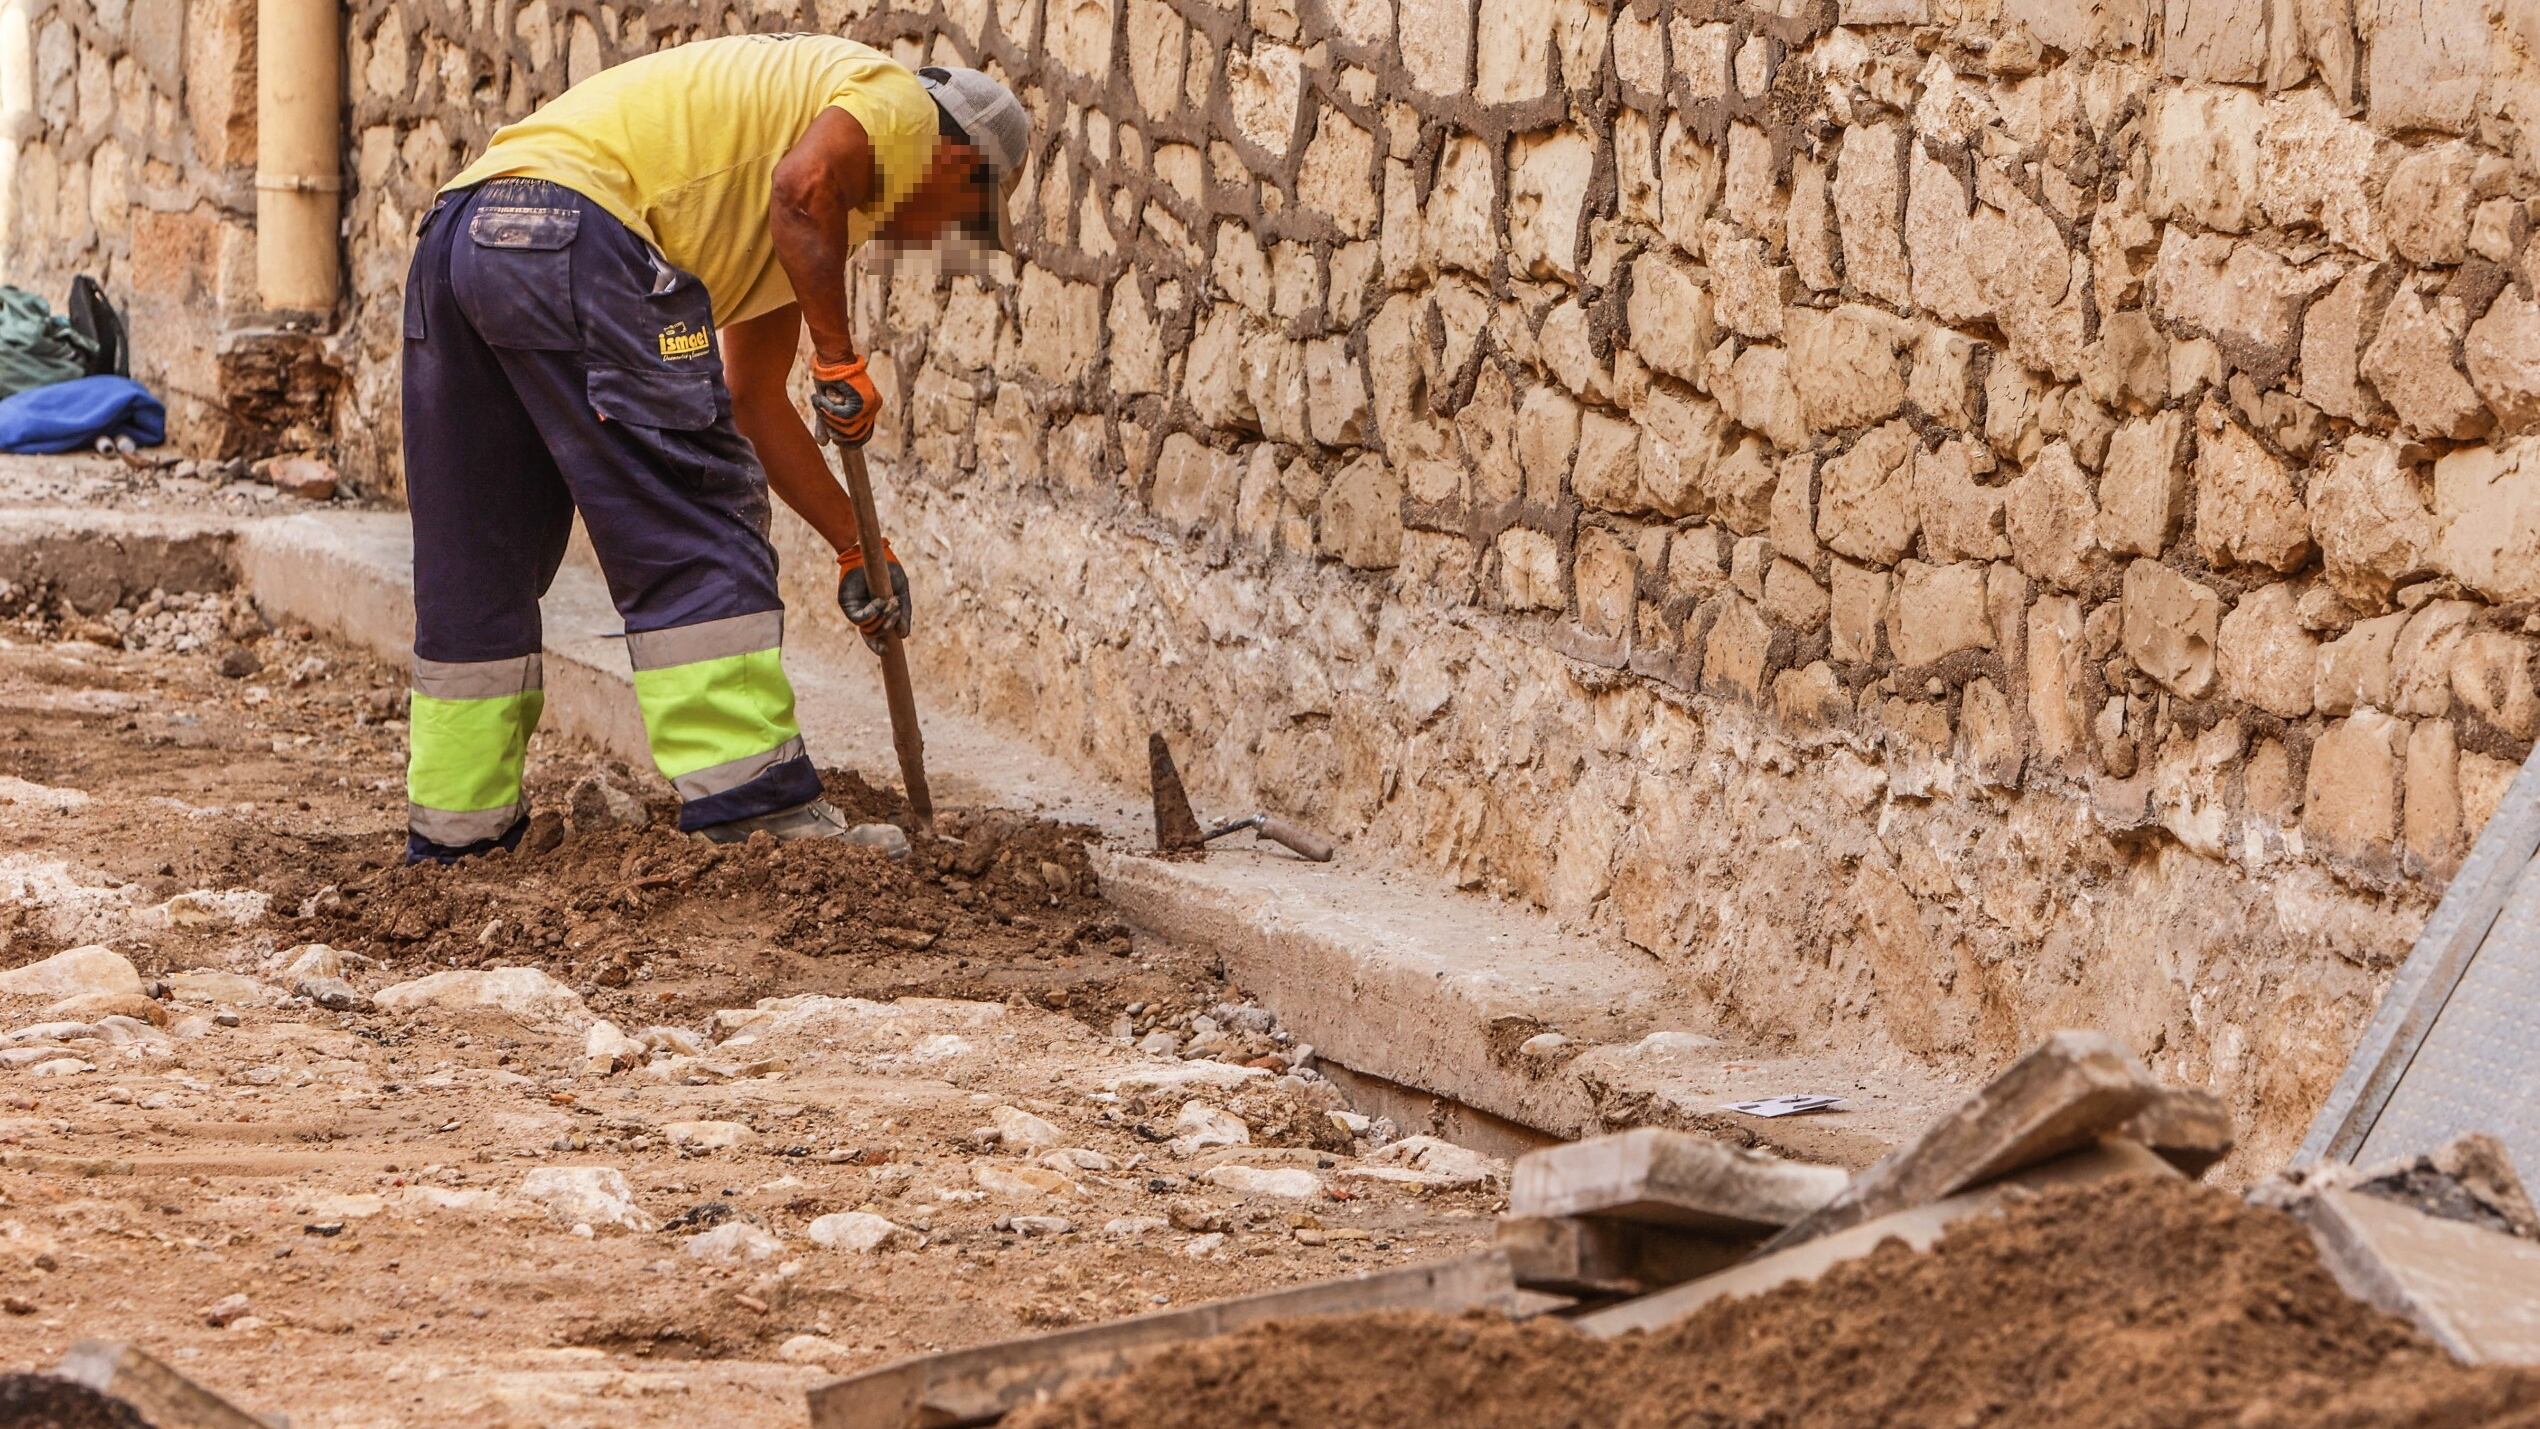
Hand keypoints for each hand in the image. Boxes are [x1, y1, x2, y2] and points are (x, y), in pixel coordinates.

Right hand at [810, 354, 881, 446]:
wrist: (831, 360)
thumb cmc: (829, 379)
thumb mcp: (827, 406)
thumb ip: (827, 423)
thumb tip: (823, 444)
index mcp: (870, 408)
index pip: (864, 435)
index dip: (850, 442)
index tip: (837, 441)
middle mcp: (874, 407)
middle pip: (854, 435)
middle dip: (835, 429)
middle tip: (822, 415)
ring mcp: (870, 404)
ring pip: (847, 427)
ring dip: (829, 417)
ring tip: (821, 403)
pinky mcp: (863, 400)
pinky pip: (843, 416)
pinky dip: (829, 409)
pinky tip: (823, 398)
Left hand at [837, 538, 910, 652]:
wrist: (873, 552)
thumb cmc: (887, 569)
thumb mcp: (901, 591)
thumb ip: (904, 614)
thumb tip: (903, 636)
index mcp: (876, 612)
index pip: (875, 635)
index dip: (878, 646)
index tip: (886, 651)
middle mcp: (864, 613)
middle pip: (871, 635)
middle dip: (886, 629)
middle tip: (896, 613)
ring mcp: (855, 608)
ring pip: (868, 628)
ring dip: (883, 619)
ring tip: (891, 602)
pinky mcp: (847, 603)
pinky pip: (859, 618)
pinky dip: (872, 613)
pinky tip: (880, 602)